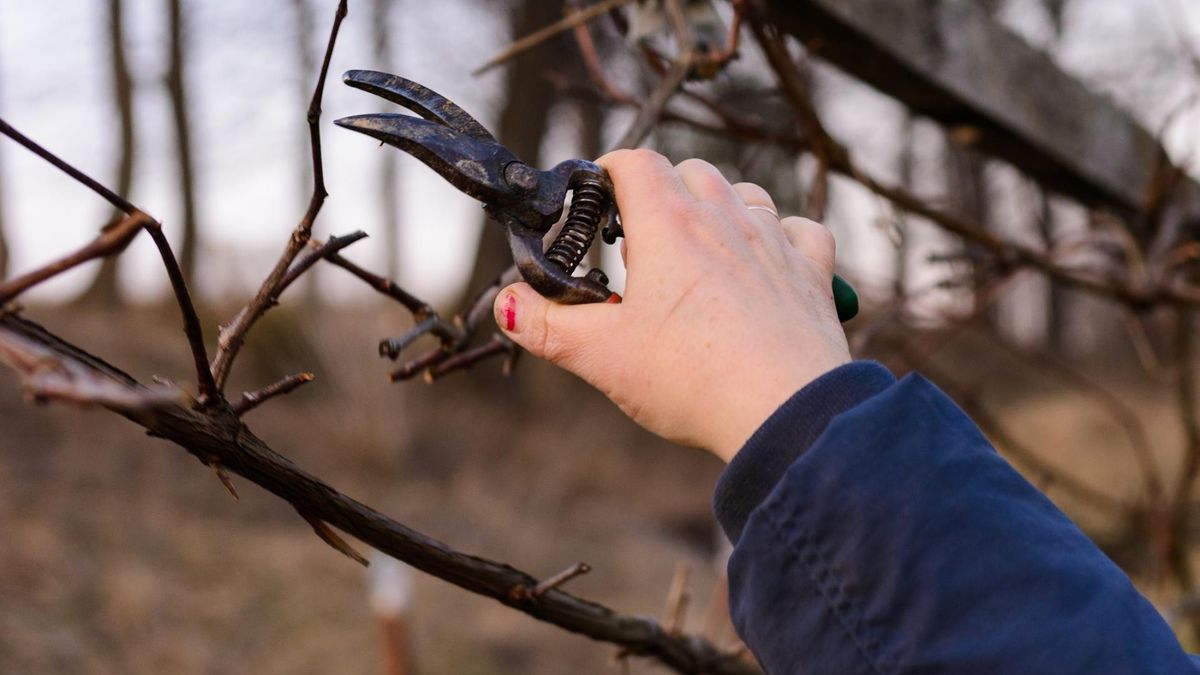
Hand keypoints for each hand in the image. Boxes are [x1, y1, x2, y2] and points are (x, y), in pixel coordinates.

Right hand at [493, 149, 850, 461]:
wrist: (786, 412)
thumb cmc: (692, 379)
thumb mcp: (602, 356)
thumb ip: (546, 327)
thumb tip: (506, 304)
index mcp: (668, 225)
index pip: (635, 163)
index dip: (610, 170)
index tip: (595, 195)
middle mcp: (725, 218)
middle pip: (690, 171)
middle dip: (662, 191)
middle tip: (640, 242)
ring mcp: (775, 242)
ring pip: (746, 194)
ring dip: (720, 206)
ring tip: (699, 249)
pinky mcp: (814, 273)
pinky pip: (802, 230)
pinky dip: (782, 235)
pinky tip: (768, 260)